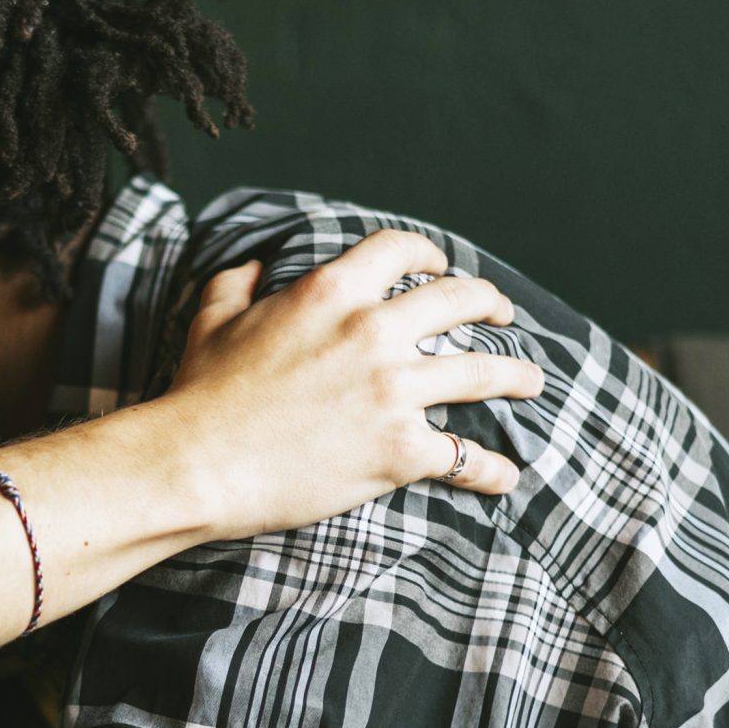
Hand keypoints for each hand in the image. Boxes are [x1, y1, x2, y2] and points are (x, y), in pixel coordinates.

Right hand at [159, 231, 541, 540]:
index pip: (402, 250)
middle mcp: (373, 332)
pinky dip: (490, 469)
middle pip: (460, 300)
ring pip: (482, 372)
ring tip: (531, 382)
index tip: (440, 264)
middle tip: (501, 315)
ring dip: (515, 376)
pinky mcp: (399, 451)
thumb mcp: (211, 323)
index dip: (429, 253)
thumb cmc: (199, 395)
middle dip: (489, 304)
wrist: (197, 464)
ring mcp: (393, 392)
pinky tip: (505, 476)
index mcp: (331, 292)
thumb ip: (234, 285)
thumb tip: (246, 266)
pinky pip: (463, 456)